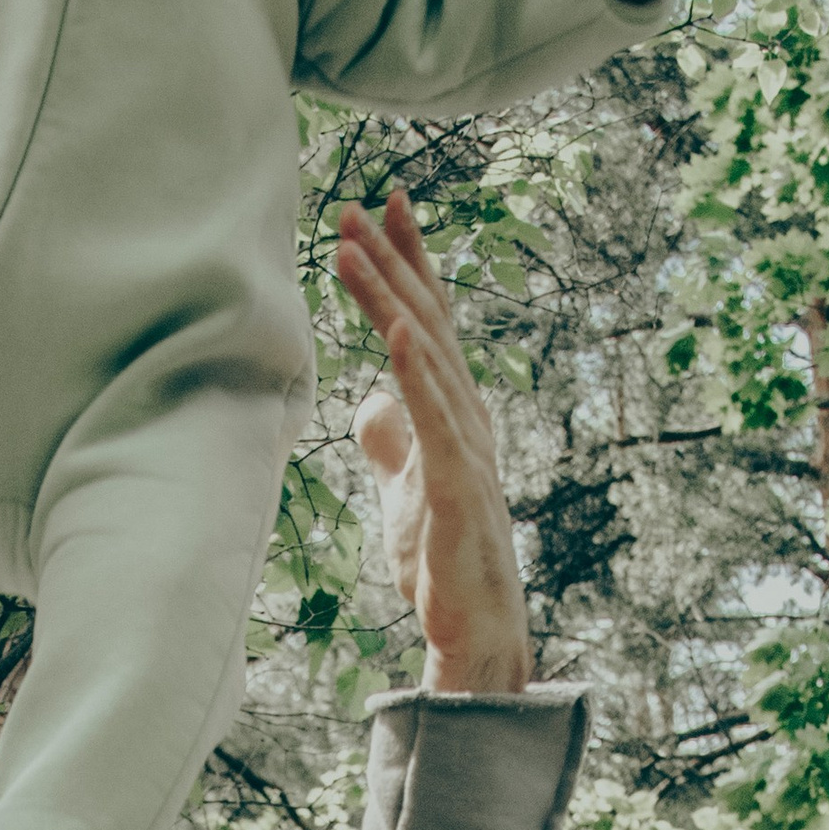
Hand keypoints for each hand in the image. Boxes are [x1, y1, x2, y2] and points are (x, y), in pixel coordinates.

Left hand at [333, 189, 531, 696]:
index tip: (379, 209)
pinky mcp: (458, 483)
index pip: (427, 321)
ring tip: (354, 247)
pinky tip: (397, 327)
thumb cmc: (443, 561)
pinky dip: (416, 368)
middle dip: (395, 259)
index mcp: (452, 411)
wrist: (474, 628)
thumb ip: (391, 441)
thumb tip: (369, 401)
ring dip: (390, 297)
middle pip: (430, 320)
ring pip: (426, 355)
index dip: (405, 264)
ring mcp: (466, 447)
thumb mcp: (404, 487)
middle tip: (358, 202)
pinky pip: (436, 416)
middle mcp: (466, 416)